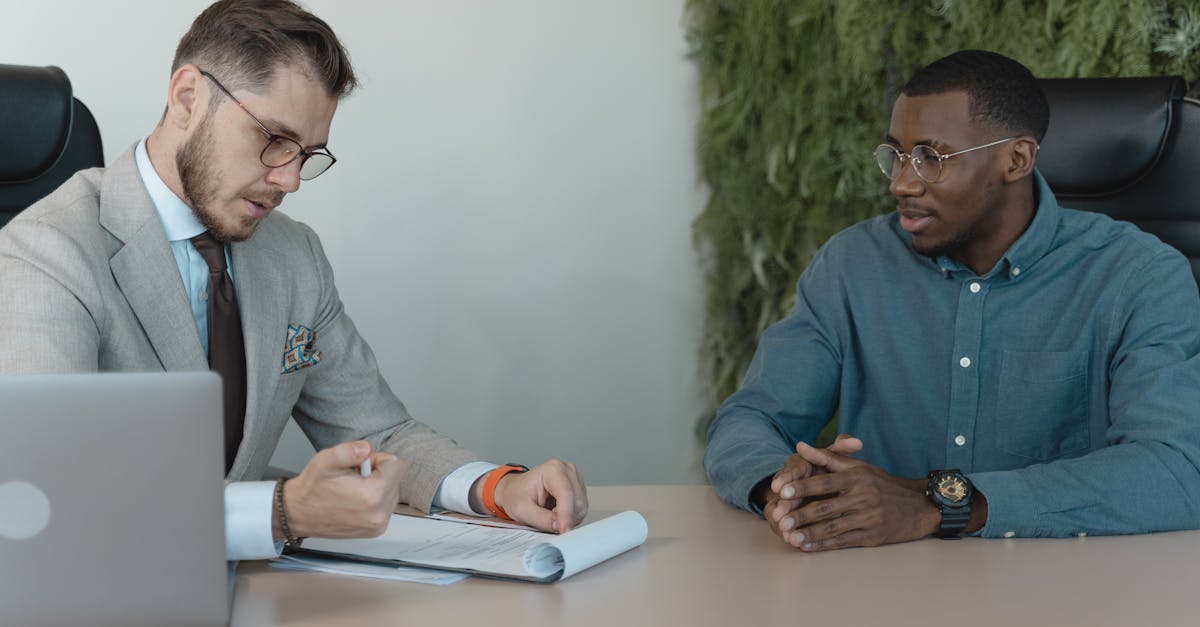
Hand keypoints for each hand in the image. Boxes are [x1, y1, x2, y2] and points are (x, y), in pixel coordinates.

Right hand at [278, 440, 407, 538]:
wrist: (298, 514)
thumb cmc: (312, 489)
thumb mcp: (325, 461)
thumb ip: (349, 451)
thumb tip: (366, 448)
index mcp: (372, 495)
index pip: (397, 465)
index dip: (378, 460)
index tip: (361, 465)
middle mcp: (379, 513)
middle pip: (396, 479)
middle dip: (378, 474)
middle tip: (354, 478)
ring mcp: (379, 524)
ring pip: (393, 492)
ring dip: (377, 487)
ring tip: (353, 490)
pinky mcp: (376, 530)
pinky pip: (386, 506)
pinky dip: (375, 500)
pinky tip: (355, 500)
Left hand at [490, 459, 587, 532]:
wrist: (515, 490)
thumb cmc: (516, 495)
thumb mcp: (521, 509)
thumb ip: (540, 519)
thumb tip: (559, 526)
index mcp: (553, 469)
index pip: (566, 494)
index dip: (566, 515)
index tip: (563, 531)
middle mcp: (568, 470)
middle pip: (578, 502)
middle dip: (566, 518)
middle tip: (548, 521)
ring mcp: (575, 478)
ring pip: (581, 507)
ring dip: (568, 518)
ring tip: (550, 514)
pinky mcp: (578, 488)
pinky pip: (580, 508)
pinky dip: (570, 516)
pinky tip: (556, 512)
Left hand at [775, 441, 938, 551]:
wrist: (918, 507)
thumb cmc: (882, 484)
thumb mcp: (859, 466)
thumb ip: (827, 457)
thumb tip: (800, 446)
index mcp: (857, 478)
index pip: (825, 482)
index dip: (802, 487)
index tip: (782, 491)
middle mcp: (863, 498)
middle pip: (826, 507)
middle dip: (801, 515)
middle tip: (779, 520)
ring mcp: (868, 519)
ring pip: (833, 527)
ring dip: (809, 533)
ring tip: (789, 537)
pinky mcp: (872, 537)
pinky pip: (843, 541)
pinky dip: (824, 545)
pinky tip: (807, 546)